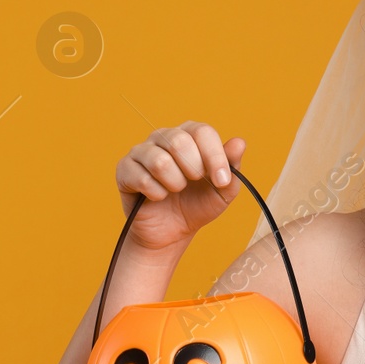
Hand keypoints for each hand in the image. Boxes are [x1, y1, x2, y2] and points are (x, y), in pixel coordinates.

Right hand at [114, 122, 246, 253]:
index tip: (221, 181)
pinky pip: (142, 178)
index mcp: (189, 135)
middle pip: (179, 140)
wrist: (172, 232)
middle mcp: (164, 136)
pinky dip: (156, 194)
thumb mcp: (223, 190)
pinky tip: (157, 198)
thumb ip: (232, 167)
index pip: (202, 131)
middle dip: (193, 170)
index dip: (214, 157)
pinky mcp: (125, 169)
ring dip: (174, 184)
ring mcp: (141, 151)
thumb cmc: (197, 205)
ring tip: (175, 191)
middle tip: (193, 184)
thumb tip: (239, 142)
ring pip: (160, 161)